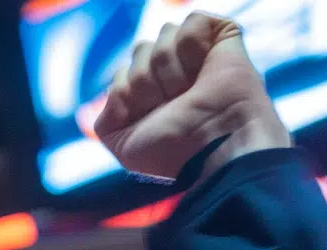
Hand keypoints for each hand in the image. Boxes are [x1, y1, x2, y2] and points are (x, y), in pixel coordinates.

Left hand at [95, 13, 289, 182]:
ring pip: (162, 36)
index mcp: (149, 96)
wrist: (210, 146)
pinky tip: (203, 70)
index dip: (129, 95)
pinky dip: (192, 48)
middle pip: (140, 49)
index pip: (122, 74)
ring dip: (170, 71)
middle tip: (171, 104)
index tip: (150, 118)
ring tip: (189, 92)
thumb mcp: (125, 147)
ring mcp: (194, 55)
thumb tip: (117, 89)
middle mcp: (170, 73)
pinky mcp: (219, 36)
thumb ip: (107, 121)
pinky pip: (191, 22)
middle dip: (147, 82)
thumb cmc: (172, 151)